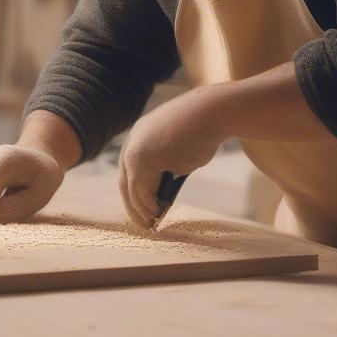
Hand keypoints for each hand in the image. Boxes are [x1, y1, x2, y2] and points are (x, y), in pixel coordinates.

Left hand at [119, 86, 224, 228]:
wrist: (211, 112)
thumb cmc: (203, 130)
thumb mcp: (180, 151)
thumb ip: (167, 168)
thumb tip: (164, 192)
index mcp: (138, 135)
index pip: (130, 169)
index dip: (136, 191)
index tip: (144, 208)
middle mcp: (132, 142)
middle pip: (125, 181)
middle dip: (133, 205)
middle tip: (144, 223)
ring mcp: (135, 150)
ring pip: (132, 188)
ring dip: (142, 209)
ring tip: (153, 223)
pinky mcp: (143, 160)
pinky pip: (141, 190)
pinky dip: (149, 204)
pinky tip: (159, 213)